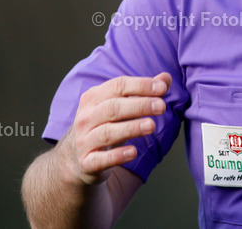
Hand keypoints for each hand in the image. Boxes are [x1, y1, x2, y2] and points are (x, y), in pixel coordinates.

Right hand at [57, 72, 171, 185]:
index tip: (162, 88)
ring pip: (107, 132)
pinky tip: (134, 152)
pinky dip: (117, 156)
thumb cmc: (105, 126)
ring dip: (131, 128)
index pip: (117, 86)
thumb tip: (166, 78)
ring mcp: (84, 140)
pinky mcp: (86, 163)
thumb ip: (143, 92)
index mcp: (94, 98)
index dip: (140, 85)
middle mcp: (86, 117)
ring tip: (152, 126)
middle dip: (139, 105)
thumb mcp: (121, 107)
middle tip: (161, 106)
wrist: (75, 159)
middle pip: (113, 108)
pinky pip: (101, 159)